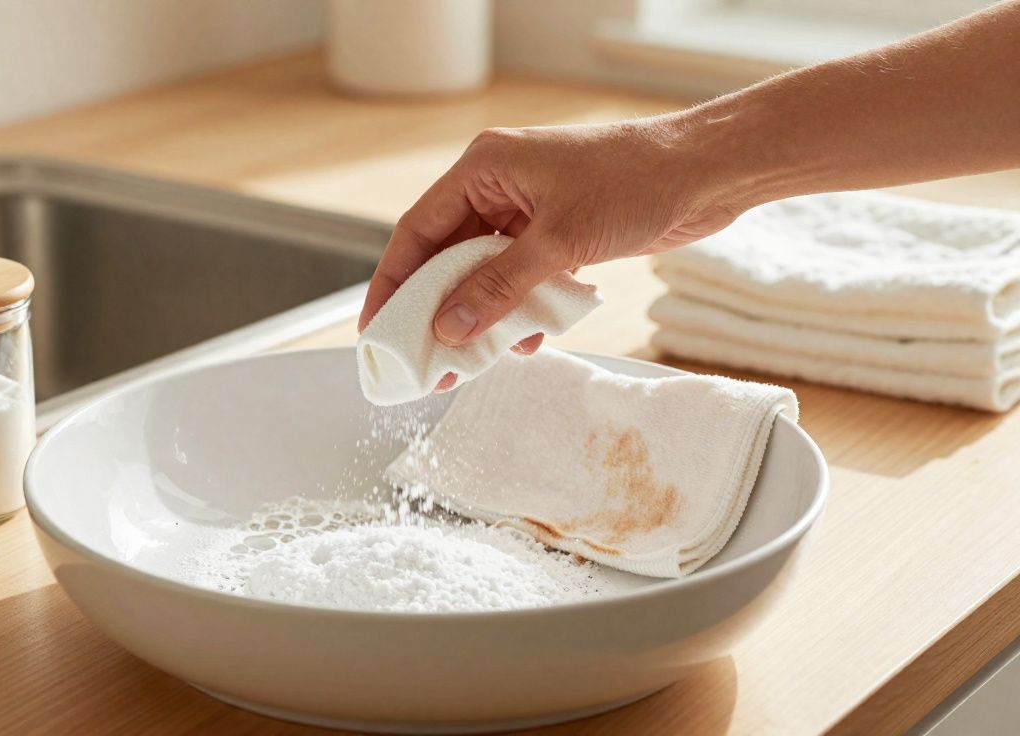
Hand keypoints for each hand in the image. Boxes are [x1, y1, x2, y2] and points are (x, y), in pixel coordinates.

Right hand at [357, 120, 750, 390]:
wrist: (707, 172)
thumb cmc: (636, 182)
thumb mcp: (558, 241)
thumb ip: (499, 286)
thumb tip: (449, 327)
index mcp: (485, 166)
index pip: (418, 230)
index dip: (392, 281)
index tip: (375, 326)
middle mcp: (500, 183)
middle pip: (446, 253)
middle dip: (436, 306)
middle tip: (422, 356)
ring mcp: (529, 207)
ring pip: (483, 269)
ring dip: (480, 312)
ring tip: (471, 359)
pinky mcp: (557, 230)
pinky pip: (519, 274)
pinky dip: (517, 306)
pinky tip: (524, 337)